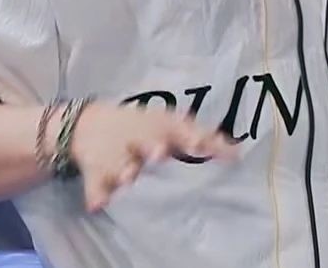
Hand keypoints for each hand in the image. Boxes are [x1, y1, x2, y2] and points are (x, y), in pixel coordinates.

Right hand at [67, 103, 236, 212]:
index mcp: (158, 125)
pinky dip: (96, 193)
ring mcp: (115, 154)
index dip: (191, 137)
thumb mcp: (169, 125)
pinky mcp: (96, 170)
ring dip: (125, 168)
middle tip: (160, 153)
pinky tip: (97, 204)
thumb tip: (238, 152)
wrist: (89, 123)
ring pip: (120, 161)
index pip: (178, 129)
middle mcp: (137, 138)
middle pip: (146, 142)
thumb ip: (200, 138)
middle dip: (154, 148)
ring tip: (127, 175)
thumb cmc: (143, 128)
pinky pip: (95, 183)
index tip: (202, 144)